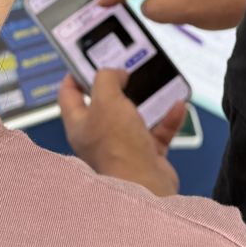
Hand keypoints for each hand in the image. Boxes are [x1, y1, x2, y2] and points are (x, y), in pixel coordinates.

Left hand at [58, 70, 185, 196]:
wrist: (146, 187)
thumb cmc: (119, 151)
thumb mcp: (107, 100)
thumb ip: (107, 78)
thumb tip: (115, 73)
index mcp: (80, 125)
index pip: (69, 95)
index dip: (76, 74)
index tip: (86, 59)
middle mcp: (99, 137)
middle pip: (105, 104)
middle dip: (119, 85)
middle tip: (127, 68)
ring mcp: (123, 147)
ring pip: (134, 116)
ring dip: (148, 100)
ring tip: (156, 84)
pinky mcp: (146, 155)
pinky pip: (158, 131)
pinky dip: (168, 118)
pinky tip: (176, 106)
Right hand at [101, 0, 245, 29]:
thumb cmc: (226, 0)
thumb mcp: (181, 10)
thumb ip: (153, 8)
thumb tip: (150, 4)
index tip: (101, 2)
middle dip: (164, 3)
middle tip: (185, 13)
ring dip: (178, 3)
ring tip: (202, 8)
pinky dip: (188, 0)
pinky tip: (205, 6)